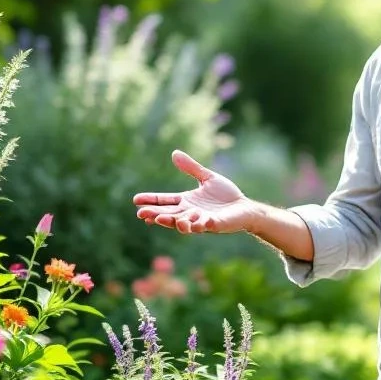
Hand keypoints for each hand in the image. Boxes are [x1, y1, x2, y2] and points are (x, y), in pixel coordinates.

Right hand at [133, 150, 256, 233]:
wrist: (245, 208)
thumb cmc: (226, 195)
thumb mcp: (207, 178)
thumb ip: (192, 168)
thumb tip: (174, 153)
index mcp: (187, 202)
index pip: (165, 201)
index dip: (151, 201)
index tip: (136, 200)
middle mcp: (190, 213)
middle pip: (169, 214)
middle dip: (155, 214)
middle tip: (141, 214)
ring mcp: (201, 221)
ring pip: (183, 223)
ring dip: (173, 222)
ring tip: (162, 218)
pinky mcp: (215, 225)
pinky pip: (204, 226)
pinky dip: (198, 224)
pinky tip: (194, 221)